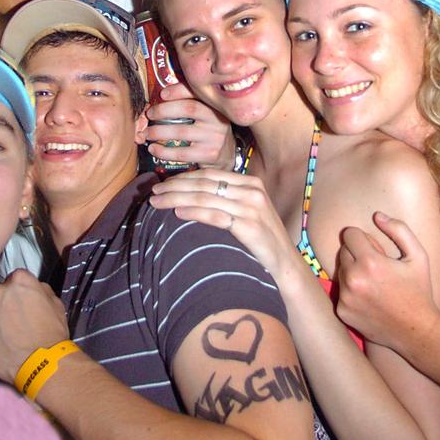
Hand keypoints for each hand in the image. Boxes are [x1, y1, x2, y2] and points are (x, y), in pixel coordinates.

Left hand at [0, 270, 69, 384]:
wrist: (42, 364)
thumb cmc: (51, 334)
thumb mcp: (55, 302)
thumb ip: (39, 289)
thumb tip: (30, 289)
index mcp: (19, 280)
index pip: (13, 279)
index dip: (17, 293)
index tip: (20, 304)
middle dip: (3, 304)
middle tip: (12, 321)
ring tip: (6, 336)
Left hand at [143, 83, 235, 167]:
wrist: (228, 155)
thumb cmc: (208, 131)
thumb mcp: (206, 115)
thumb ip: (189, 104)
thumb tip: (160, 98)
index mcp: (214, 105)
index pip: (196, 93)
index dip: (178, 90)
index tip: (162, 94)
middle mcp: (217, 119)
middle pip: (188, 109)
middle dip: (164, 110)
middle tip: (149, 114)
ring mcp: (214, 138)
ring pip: (181, 131)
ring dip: (158, 132)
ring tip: (146, 133)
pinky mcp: (209, 155)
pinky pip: (181, 153)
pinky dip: (163, 151)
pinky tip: (153, 149)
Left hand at [150, 168, 296, 279]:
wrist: (285, 265)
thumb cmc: (261, 240)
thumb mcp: (247, 211)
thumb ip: (226, 199)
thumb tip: (190, 195)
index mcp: (250, 183)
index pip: (209, 175)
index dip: (183, 178)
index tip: (162, 184)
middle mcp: (251, 191)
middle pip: (204, 184)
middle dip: (175, 187)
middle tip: (153, 192)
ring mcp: (251, 208)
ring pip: (205, 197)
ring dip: (176, 198)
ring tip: (157, 203)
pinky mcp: (249, 226)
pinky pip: (214, 216)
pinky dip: (193, 213)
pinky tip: (177, 213)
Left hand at [336, 212, 439, 354]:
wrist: (417, 332)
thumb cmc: (419, 291)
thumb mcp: (418, 256)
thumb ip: (398, 230)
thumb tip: (377, 216)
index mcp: (370, 262)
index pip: (349, 234)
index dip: (364, 239)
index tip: (376, 250)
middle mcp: (353, 279)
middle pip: (343, 251)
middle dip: (357, 254)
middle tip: (377, 268)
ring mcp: (345, 297)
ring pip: (340, 271)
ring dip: (353, 272)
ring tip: (374, 284)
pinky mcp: (342, 311)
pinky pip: (340, 291)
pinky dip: (351, 291)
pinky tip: (369, 299)